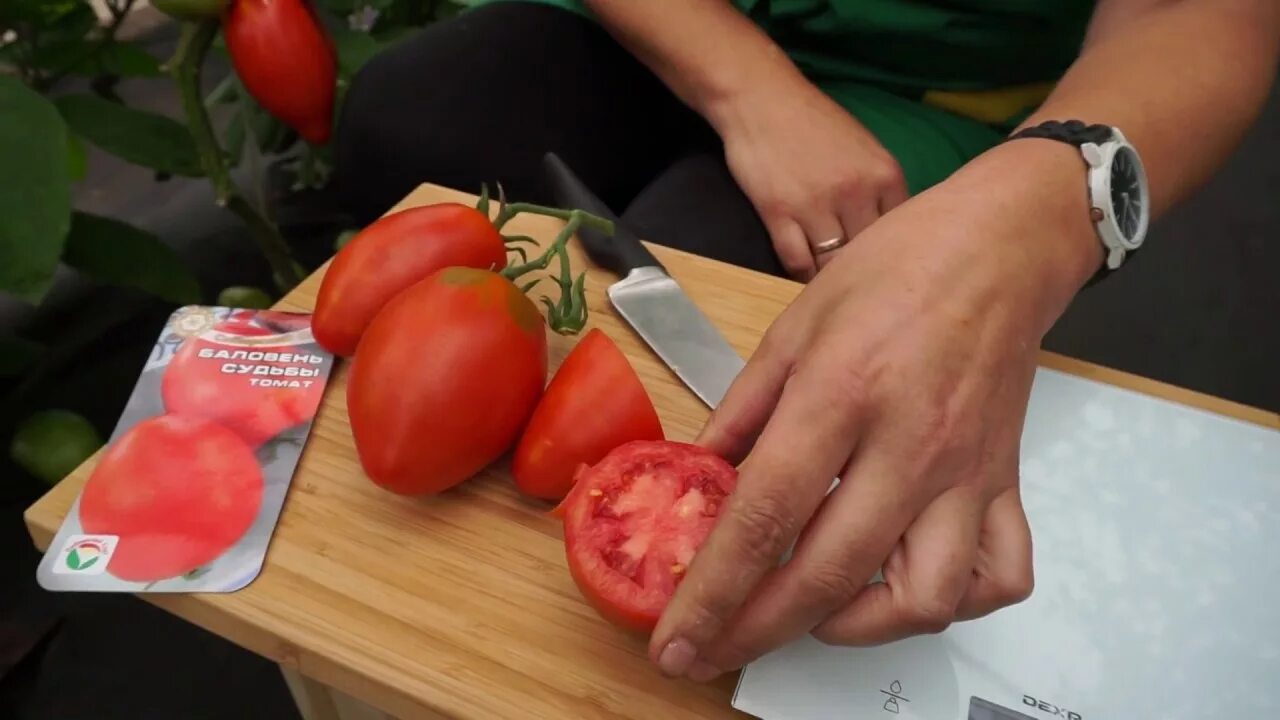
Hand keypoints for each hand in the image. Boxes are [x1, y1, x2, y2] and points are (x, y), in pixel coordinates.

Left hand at [647, 142, 1103, 680]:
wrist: (999, 248)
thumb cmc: (897, 269)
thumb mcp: (793, 325)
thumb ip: (743, 408)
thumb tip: (701, 473)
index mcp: (840, 394)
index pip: (764, 516)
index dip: (712, 592)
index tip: (676, 639)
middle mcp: (908, 445)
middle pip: (827, 575)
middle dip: (755, 633)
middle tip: (710, 652)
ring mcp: (965, 473)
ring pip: (922, 599)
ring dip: (855, 625)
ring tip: (809, 609)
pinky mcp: (1005, 483)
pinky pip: (998, 577)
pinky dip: (949, 602)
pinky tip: (901, 585)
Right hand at [708, 72, 907, 280]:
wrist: (761, 99)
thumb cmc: (813, 122)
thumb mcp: (864, 148)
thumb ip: (880, 188)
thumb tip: (890, 231)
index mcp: (885, 175)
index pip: (899, 233)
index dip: (889, 253)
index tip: (880, 265)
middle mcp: (856, 193)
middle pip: (867, 253)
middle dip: (860, 271)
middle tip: (855, 284)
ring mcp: (816, 205)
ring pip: (832, 264)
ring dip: (828, 277)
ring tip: (828, 285)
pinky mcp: (779, 213)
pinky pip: (796, 261)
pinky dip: (800, 275)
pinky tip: (801, 275)